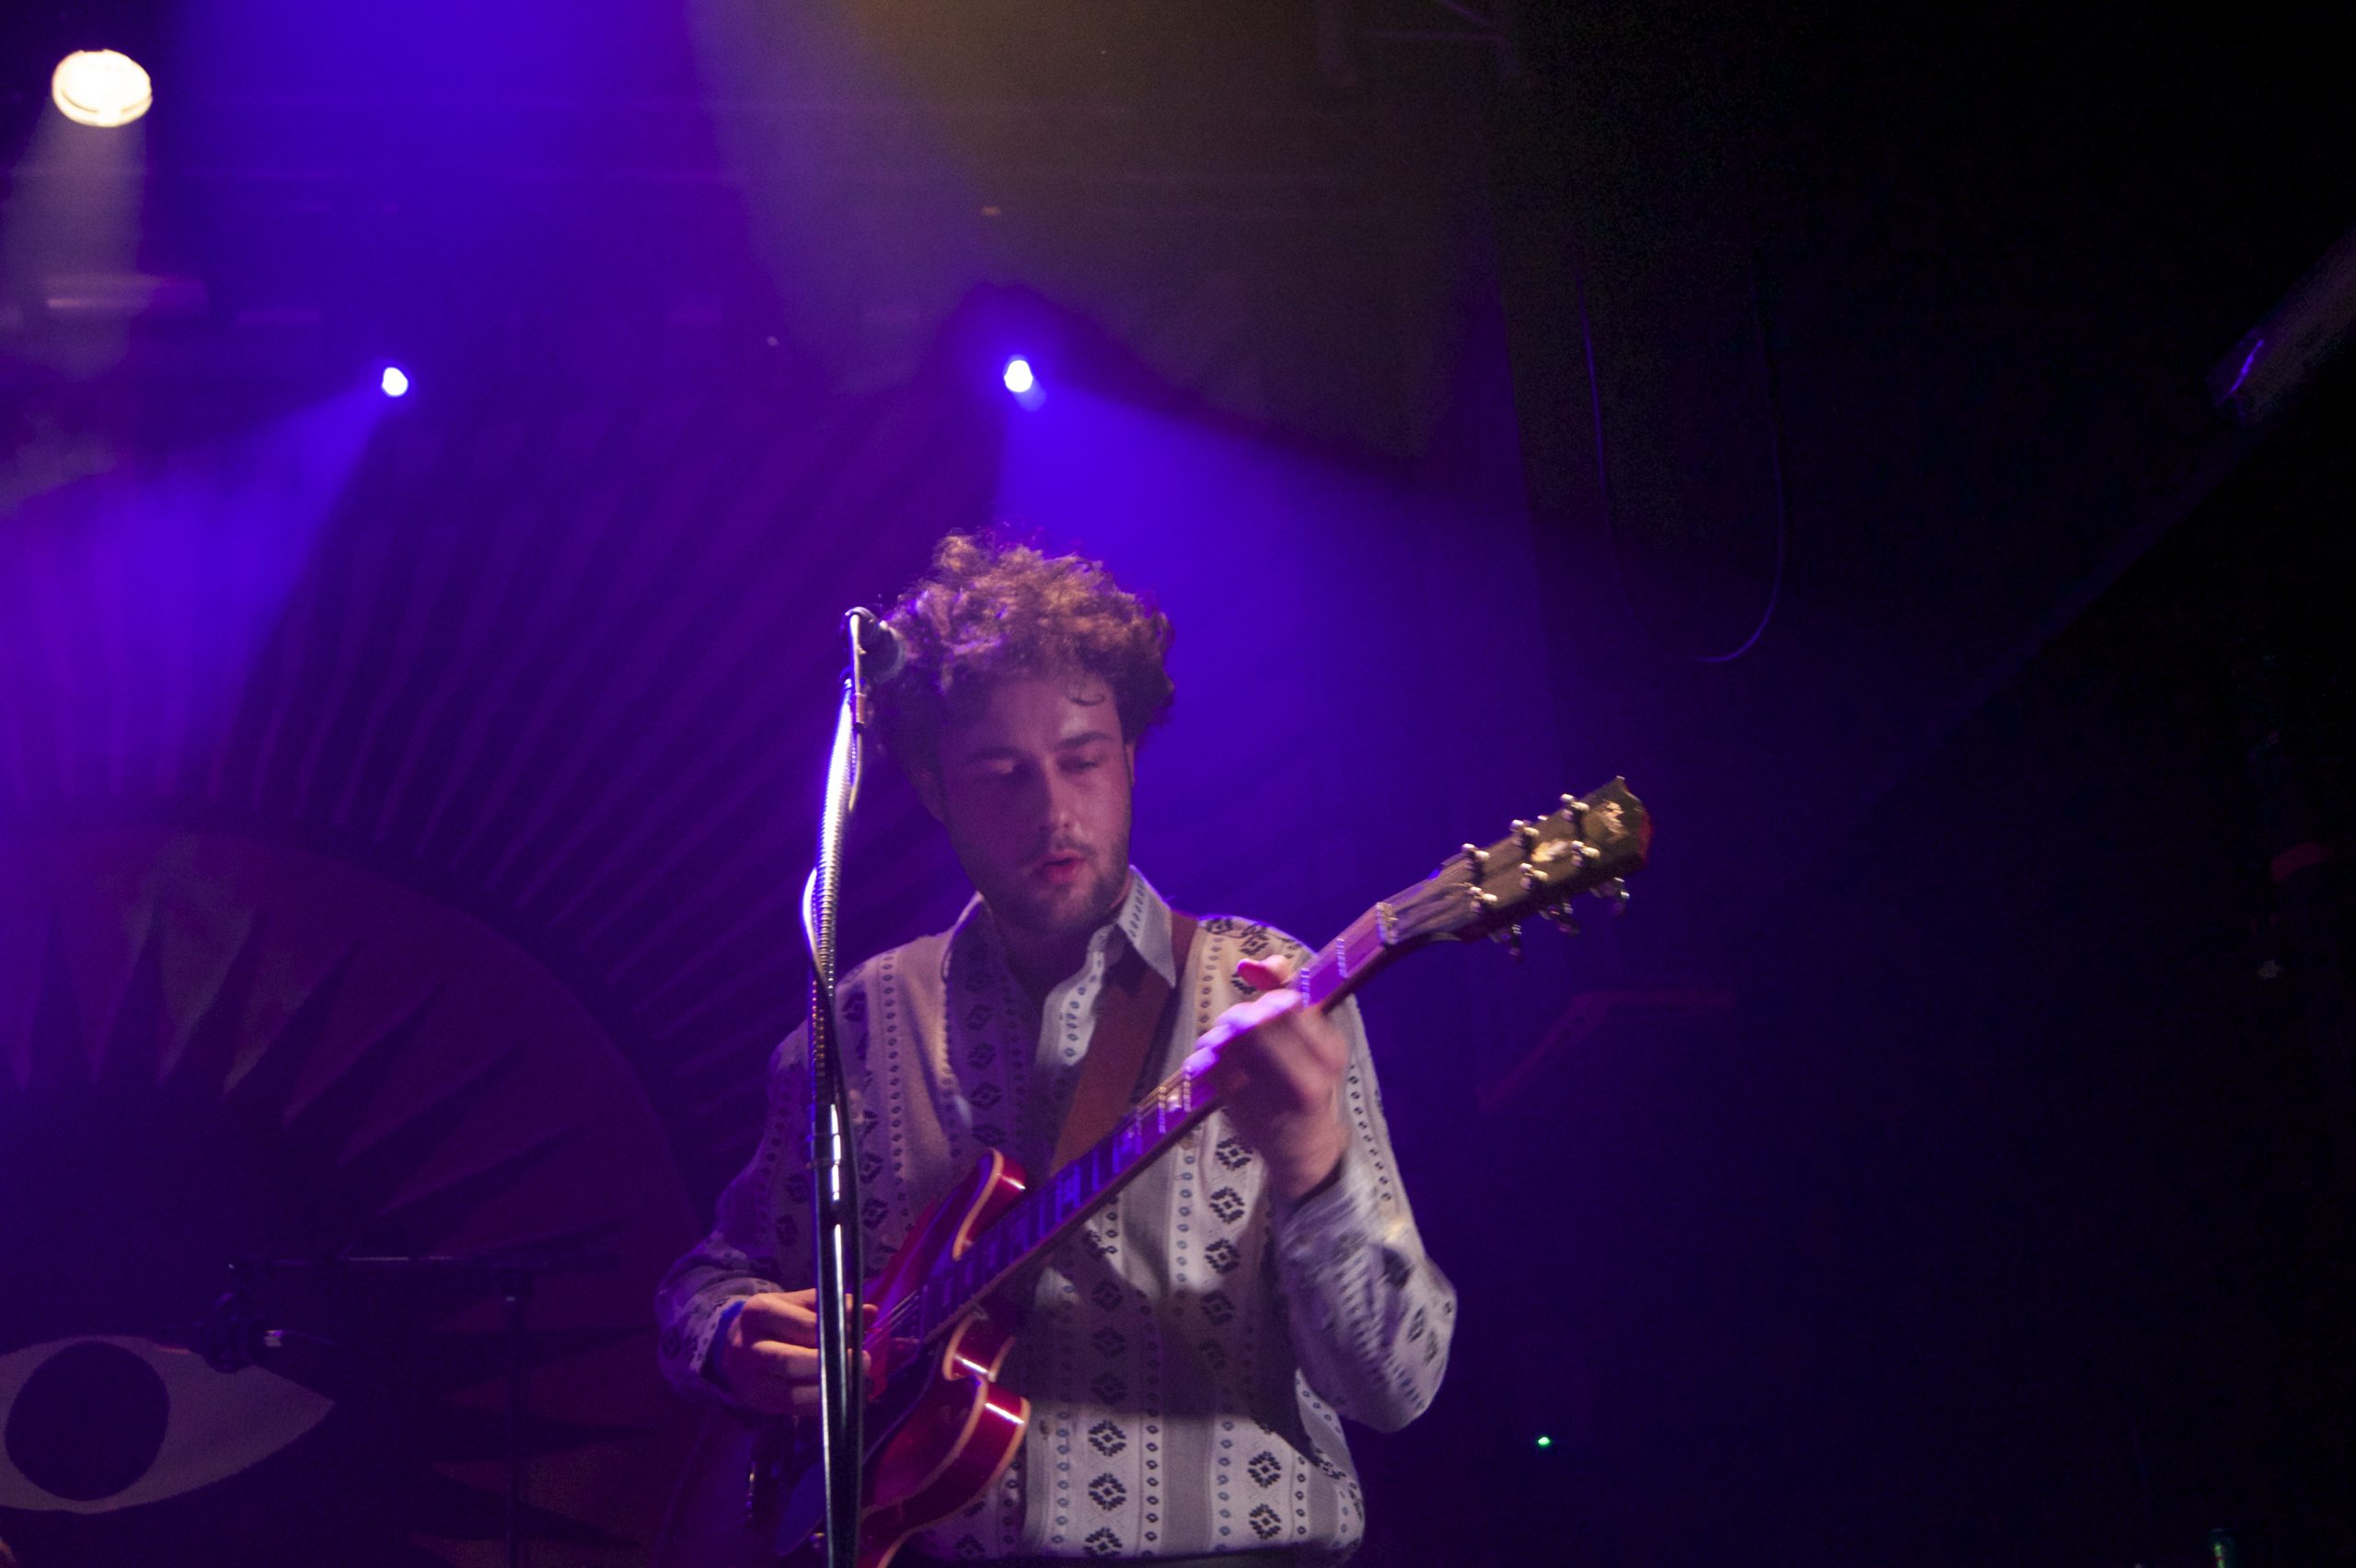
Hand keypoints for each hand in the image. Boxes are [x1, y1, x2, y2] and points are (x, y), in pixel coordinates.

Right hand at [715, 1290, 876, 1417]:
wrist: (735, 1347)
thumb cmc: (777, 1321)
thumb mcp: (799, 1304)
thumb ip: (834, 1307)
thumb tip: (870, 1312)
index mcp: (759, 1312)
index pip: (805, 1325)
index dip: (837, 1331)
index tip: (860, 1333)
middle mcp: (750, 1347)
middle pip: (791, 1361)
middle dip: (833, 1364)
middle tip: (865, 1360)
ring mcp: (751, 1380)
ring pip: (793, 1393)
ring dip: (832, 1391)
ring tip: (863, 1382)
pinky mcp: (760, 1403)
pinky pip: (796, 1410)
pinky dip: (825, 1406)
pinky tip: (847, 1397)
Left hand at [1183, 955, 1350, 1202]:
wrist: (1306, 1149)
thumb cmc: (1310, 1085)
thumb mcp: (1315, 1042)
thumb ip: (1287, 997)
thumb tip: (1258, 961)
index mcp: (1329, 1053)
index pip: (1285, 1005)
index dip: (1265, 996)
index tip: (1260, 1003)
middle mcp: (1305, 1077)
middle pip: (1254, 1021)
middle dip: (1238, 1016)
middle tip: (1234, 1024)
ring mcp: (1273, 1098)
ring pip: (1229, 1044)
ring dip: (1217, 1036)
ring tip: (1219, 1041)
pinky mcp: (1242, 1112)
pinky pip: (1212, 1070)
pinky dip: (1204, 1059)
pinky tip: (1208, 1062)